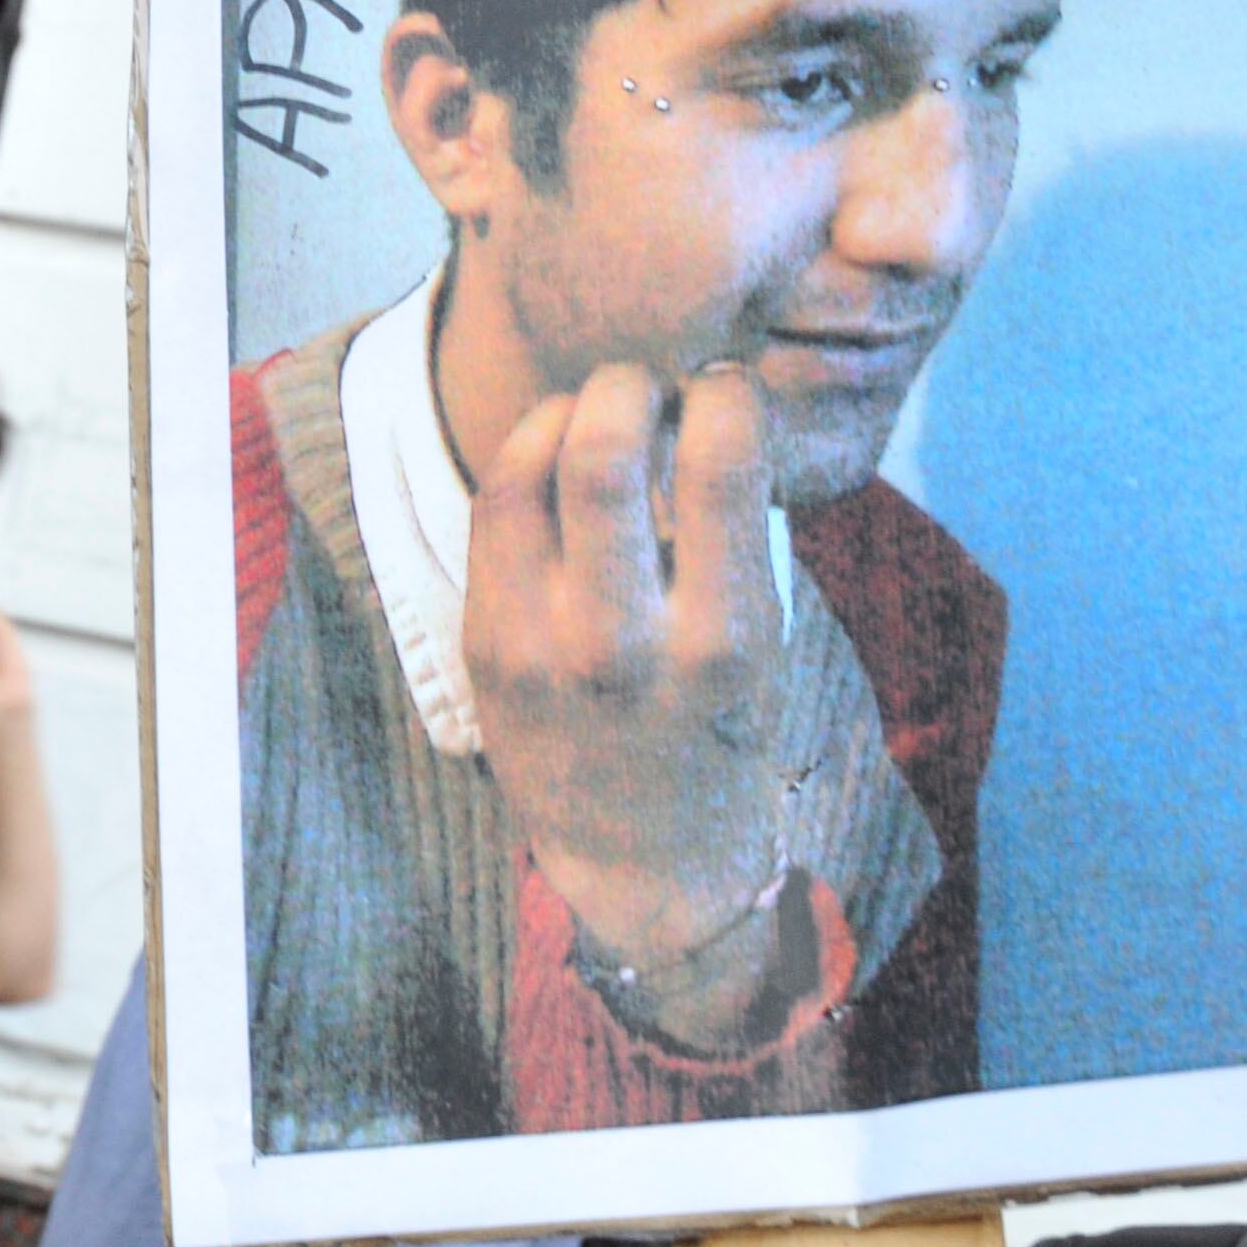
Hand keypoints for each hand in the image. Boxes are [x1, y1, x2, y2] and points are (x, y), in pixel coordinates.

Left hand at [462, 362, 792, 1048]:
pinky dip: (523, 458)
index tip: (730, 390)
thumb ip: (736, 533)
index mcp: (722, 641)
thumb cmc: (719, 730)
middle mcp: (620, 642)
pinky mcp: (482, 646)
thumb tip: (705, 400)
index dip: (726, 397)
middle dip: (629, 387)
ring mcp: (537, 646)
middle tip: (650, 386)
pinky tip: (552, 452)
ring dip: (567, 409)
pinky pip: (489, 515)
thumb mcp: (764, 645)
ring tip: (596, 408)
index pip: (722, 467)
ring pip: (526, 471)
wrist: (643, 859)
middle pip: (602, 453)